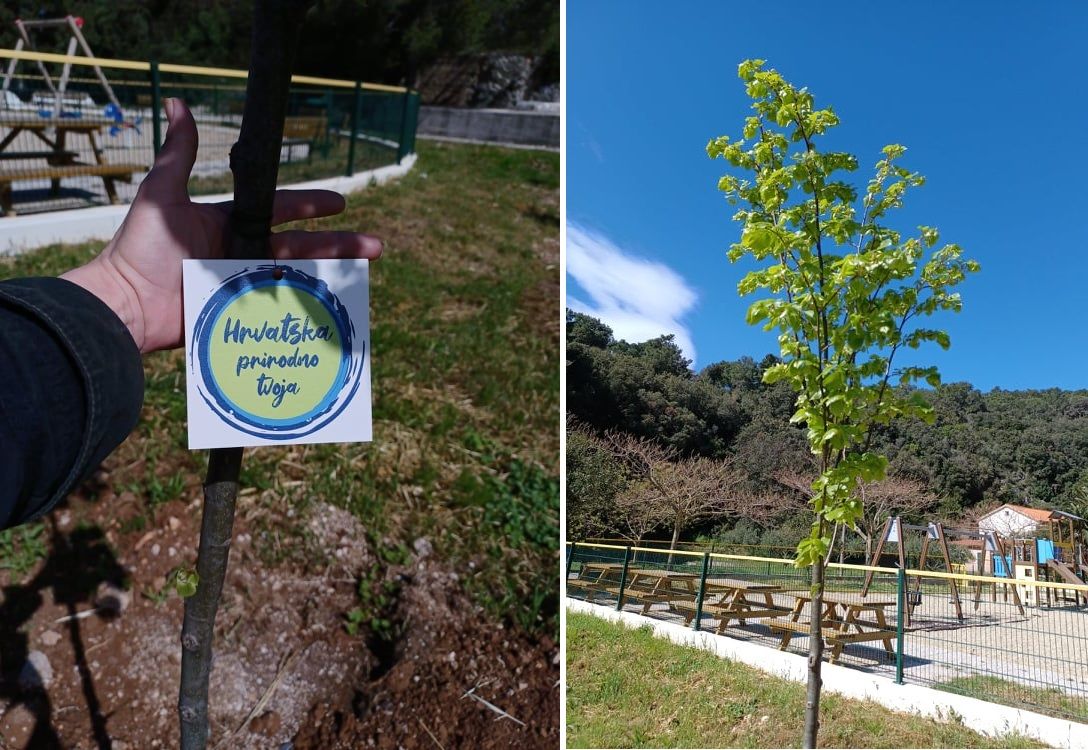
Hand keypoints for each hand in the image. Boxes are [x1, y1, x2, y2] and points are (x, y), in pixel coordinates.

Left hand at [60, 98, 381, 352]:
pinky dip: (304, 308)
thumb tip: (178, 103)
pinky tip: (331, 309)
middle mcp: (240, 252)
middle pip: (299, 246)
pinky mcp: (239, 313)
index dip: (311, 205)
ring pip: (296, 278)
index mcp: (228, 223)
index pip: (279, 210)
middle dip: (338, 245)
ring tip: (362, 278)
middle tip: (375, 246)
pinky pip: (277, 308)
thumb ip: (178, 154)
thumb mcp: (162, 196)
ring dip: (330, 276)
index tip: (342, 203)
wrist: (125, 304)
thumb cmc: (140, 249)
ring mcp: (242, 284)